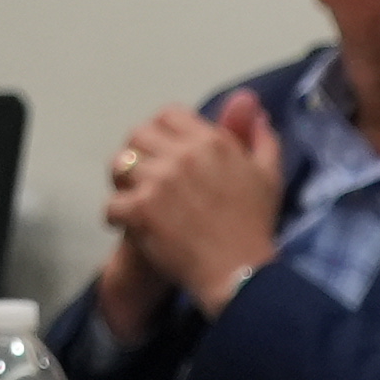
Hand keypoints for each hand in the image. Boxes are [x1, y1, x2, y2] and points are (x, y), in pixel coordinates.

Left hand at [101, 97, 287, 315]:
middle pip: (137, 135)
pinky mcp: (140, 211)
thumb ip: (259, 137)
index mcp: (210, 141)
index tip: (162, 152)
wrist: (239, 271)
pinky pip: (111, 204)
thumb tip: (252, 108)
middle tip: (143, 177)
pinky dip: (115, 216)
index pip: (167, 115)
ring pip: (118, 164)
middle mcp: (181, 155)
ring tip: (132, 197)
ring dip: (121, 181)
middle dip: (137, 153)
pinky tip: (128, 225)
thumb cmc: (254, 225)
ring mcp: (158, 182)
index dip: (161, 131)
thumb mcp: (268, 175)